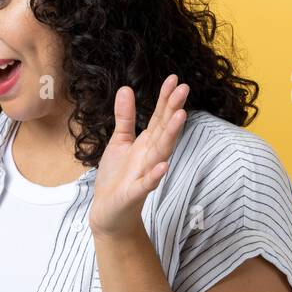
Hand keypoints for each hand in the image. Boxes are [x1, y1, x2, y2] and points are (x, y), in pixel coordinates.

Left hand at [88, 74, 189, 239]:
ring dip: (170, 136)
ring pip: (160, 153)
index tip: (174, 79)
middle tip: (183, 89)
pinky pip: (147, 184)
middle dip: (173, 111)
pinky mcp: (134, 194)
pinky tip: (163, 166)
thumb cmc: (117, 177)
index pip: (159, 118)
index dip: (166, 99)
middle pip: (164, 131)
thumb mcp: (119, 142)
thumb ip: (125, 117)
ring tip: (180, 116)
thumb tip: (126, 88)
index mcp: (146, 144)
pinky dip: (155, 176)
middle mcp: (150, 157)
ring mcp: (144, 175)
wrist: (108, 212)